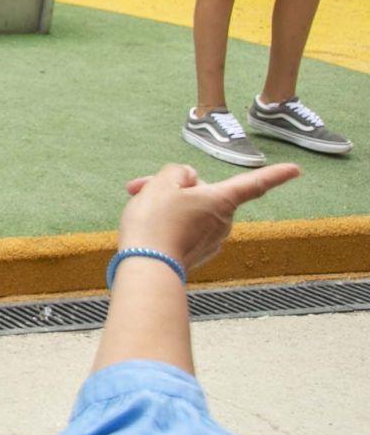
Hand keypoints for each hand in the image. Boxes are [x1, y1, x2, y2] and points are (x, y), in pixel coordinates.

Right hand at [118, 161, 301, 273]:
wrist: (148, 264)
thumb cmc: (156, 220)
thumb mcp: (162, 183)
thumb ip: (179, 171)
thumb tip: (188, 179)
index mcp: (221, 200)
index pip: (253, 184)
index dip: (274, 174)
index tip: (295, 170)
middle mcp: (223, 221)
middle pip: (204, 193)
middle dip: (175, 188)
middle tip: (139, 189)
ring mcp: (212, 240)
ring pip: (192, 210)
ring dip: (168, 205)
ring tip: (139, 208)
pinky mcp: (198, 254)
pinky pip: (186, 229)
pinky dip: (169, 223)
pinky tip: (149, 227)